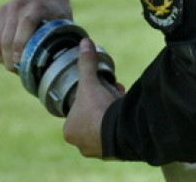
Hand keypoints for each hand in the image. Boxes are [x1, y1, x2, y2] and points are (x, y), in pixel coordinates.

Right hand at [0, 0, 70, 70]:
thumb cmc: (56, 15)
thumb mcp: (65, 24)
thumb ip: (65, 41)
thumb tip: (66, 68)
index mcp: (38, 7)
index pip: (26, 23)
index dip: (22, 44)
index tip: (22, 62)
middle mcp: (18, 6)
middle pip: (7, 38)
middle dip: (11, 61)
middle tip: (20, 71)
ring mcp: (4, 9)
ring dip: (3, 59)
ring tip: (15, 64)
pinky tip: (8, 55)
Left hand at [63, 38, 122, 158]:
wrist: (120, 133)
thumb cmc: (98, 110)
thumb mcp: (90, 83)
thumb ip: (86, 63)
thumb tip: (84, 42)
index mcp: (69, 131)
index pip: (76, 111)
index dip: (87, 98)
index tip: (98, 89)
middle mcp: (81, 145)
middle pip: (91, 118)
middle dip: (102, 104)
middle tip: (111, 93)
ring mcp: (98, 151)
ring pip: (103, 127)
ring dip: (111, 114)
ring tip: (121, 99)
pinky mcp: (114, 154)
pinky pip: (115, 135)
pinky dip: (119, 124)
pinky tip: (126, 112)